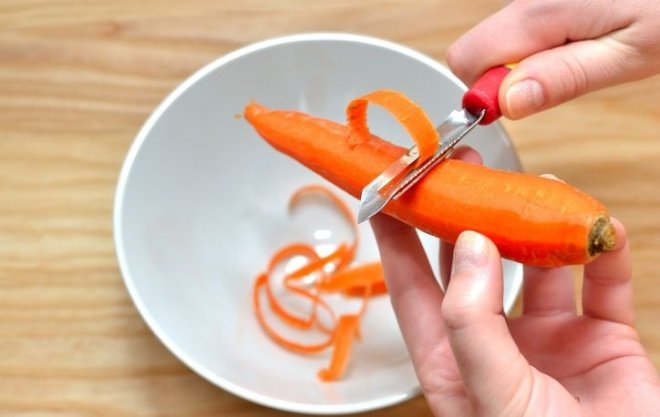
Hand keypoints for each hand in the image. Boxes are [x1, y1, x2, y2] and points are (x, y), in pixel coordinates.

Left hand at [369, 148, 659, 415]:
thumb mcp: (492, 392)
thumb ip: (472, 318)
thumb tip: (471, 243)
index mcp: (453, 359)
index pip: (412, 286)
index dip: (396, 238)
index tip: (386, 192)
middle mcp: (496, 342)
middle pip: (472, 263)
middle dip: (467, 212)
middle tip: (462, 167)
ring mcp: (549, 338)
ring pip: (538, 265)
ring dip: (537, 225)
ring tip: (534, 184)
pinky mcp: (602, 340)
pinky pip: (603, 284)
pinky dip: (603, 252)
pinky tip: (597, 226)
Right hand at [447, 0, 659, 118]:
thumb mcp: (626, 55)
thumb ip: (563, 78)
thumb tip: (506, 103)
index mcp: (540, 13)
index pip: (467, 61)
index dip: (486, 93)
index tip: (521, 105)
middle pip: (474, 53)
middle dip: (500, 81)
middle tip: (553, 84)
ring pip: (496, 45)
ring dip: (524, 66)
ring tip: (577, 59)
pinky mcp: (543, 1)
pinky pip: (518, 33)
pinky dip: (536, 49)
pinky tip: (576, 44)